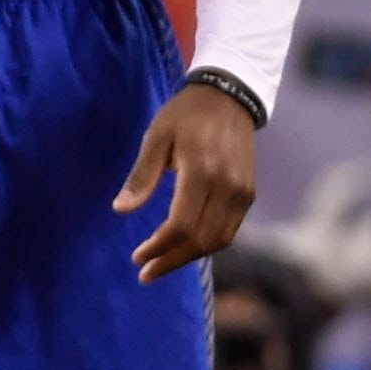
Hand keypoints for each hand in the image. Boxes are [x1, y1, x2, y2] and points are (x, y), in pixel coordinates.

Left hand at [115, 82, 257, 283]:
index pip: (182, 225)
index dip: (159, 247)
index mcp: (202, 172)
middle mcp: (228, 187)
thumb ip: (141, 176)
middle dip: (172, 260)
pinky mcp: (249, 194)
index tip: (137, 257)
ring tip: (162, 264)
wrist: (229, 97)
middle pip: (201, 240)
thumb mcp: (156, 137)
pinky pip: (230, 229)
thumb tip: (120, 210)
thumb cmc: (184, 115)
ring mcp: (243, 193)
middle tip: (145, 273)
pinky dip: (207, 244)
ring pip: (219, 240)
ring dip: (190, 257)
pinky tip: (185, 247)